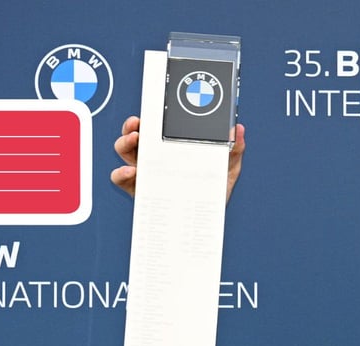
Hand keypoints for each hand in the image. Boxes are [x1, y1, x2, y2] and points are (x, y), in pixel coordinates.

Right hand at [109, 116, 246, 200]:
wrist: (209, 221)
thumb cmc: (214, 190)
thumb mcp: (227, 168)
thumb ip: (234, 150)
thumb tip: (238, 129)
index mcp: (171, 147)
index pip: (156, 126)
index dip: (150, 115)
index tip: (150, 111)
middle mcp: (154, 157)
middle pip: (134, 135)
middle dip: (131, 126)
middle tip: (138, 125)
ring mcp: (145, 173)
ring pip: (125, 152)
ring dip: (124, 143)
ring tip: (134, 140)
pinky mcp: (139, 191)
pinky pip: (122, 180)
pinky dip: (121, 174)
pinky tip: (131, 171)